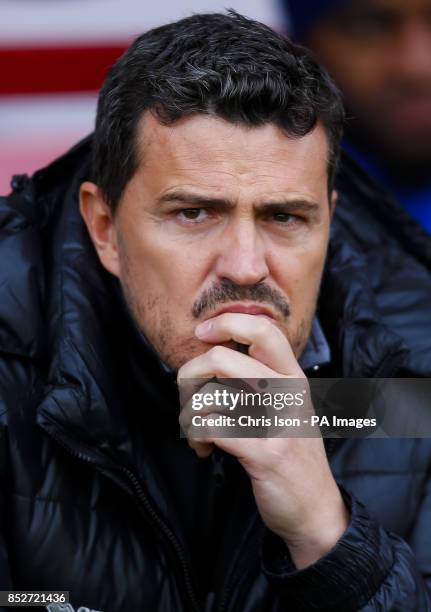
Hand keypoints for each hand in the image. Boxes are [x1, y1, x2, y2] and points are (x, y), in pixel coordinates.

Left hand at [178, 313, 348, 568]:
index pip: (263, 330)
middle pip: (221, 360)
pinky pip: (211, 429)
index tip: (203, 333)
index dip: (226, 323)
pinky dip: (196, 437)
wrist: (316, 509)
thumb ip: (261, 378)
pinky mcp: (264, 454)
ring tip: (197, 430)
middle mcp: (289, 394)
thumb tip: (212, 352)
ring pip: (211, 396)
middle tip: (188, 396)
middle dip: (190, 376)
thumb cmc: (292, 452)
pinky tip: (204, 449)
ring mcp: (278, 424)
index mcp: (293, 377)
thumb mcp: (287, 405)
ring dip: (189, 414)